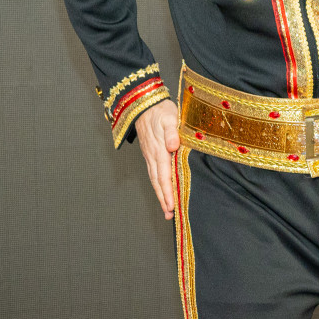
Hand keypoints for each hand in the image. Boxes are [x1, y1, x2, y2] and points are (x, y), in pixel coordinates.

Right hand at [135, 99, 180, 219]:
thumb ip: (171, 132)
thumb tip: (173, 146)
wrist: (144, 103)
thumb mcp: (169, 117)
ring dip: (160, 194)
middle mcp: (152, 155)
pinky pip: (153, 172)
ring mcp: (149, 155)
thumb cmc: (160, 109)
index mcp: (159, 149)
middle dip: (163, 199)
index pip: (164, 175)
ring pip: (154, 179)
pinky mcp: (149, 153)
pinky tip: (161, 190)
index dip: (167, 191)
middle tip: (169, 215)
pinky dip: (157, 184)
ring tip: (166, 209)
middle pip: (158, 181)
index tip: (171, 205)